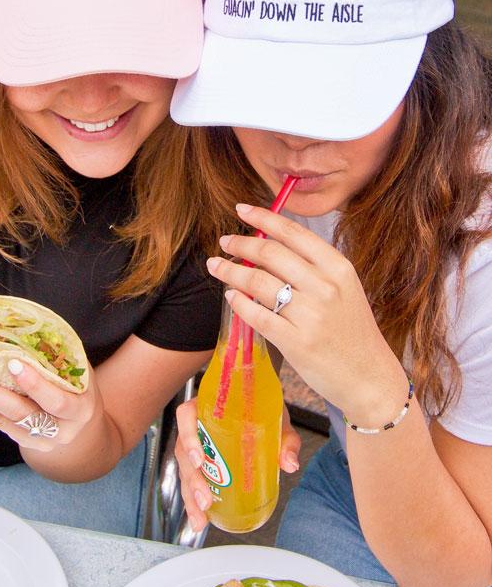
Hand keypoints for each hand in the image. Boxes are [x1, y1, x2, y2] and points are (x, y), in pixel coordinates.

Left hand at [0, 359, 96, 452]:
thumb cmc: (79, 388)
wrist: (81, 426)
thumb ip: (61, 359)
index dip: (35, 384)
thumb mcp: (80, 374)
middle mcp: (59, 430)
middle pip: (22, 415)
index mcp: (79, 410)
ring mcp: (38, 439)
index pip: (56, 400)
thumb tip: (28, 328)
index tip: (13, 363)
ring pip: (2, 421)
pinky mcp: (20, 440)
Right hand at [175, 397, 300, 531]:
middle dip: (192, 479)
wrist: (261, 403)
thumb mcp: (275, 418)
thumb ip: (285, 439)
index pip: (187, 415)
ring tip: (200, 518)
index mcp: (209, 406)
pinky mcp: (203, 461)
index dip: (188, 436)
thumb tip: (290, 463)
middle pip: (183, 450)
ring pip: (185, 469)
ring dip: (190, 495)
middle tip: (205, 500)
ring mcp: (198, 443)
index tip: (199, 459)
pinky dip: (194, 501)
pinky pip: (192, 479)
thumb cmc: (263, 407)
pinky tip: (200, 519)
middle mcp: (198, 424)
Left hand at [206, 205, 406, 427]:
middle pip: (270, 253)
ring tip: (217, 266)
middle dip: (241, 244)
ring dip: (230, 271)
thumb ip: (312, 267)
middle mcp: (325, 287)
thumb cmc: (353, 330)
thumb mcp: (344, 289)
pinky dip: (238, 302)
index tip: (242, 209)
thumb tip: (267, 244)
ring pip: (258, 282)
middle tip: (225, 241)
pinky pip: (257, 315)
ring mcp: (311, 315)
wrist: (370, 377)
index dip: (263, 217)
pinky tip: (230, 295)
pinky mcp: (296, 342)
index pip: (293, 233)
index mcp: (338, 268)